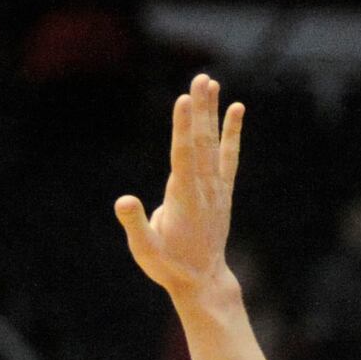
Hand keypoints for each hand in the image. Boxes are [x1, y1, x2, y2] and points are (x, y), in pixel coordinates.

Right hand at [116, 74, 244, 302]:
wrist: (202, 281)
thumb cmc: (169, 266)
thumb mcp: (146, 250)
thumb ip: (136, 223)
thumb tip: (124, 201)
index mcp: (183, 199)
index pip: (183, 156)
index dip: (183, 127)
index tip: (185, 99)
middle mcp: (203, 189)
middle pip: (201, 142)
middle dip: (200, 109)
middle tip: (201, 78)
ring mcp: (215, 189)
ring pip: (213, 144)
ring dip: (212, 112)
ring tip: (211, 82)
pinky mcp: (222, 191)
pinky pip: (229, 157)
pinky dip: (232, 133)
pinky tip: (236, 109)